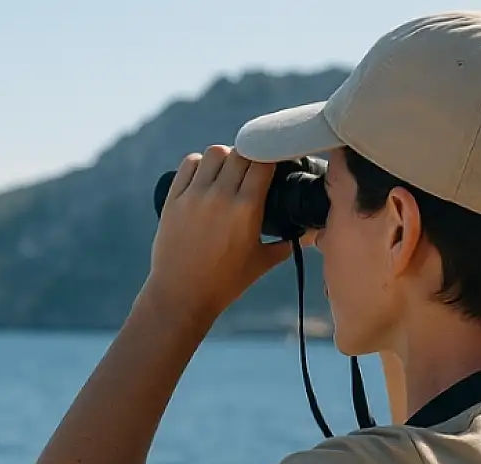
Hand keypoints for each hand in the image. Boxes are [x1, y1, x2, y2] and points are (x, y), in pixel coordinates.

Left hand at [141, 145, 295, 324]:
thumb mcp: (261, 263)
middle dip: (252, 156)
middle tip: (254, 169)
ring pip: (214, 152)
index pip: (264, 161)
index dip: (273, 157)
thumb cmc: (224, 283)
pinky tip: (206, 175)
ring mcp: (194, 196)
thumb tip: (307, 233)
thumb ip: (286, 244)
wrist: (182, 295)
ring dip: (226, 156)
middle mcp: (220, 197)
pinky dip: (200, 164)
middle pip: (241, 152)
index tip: (276, 163)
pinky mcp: (173, 199)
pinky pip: (189, 165)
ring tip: (229, 171)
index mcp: (246, 209)